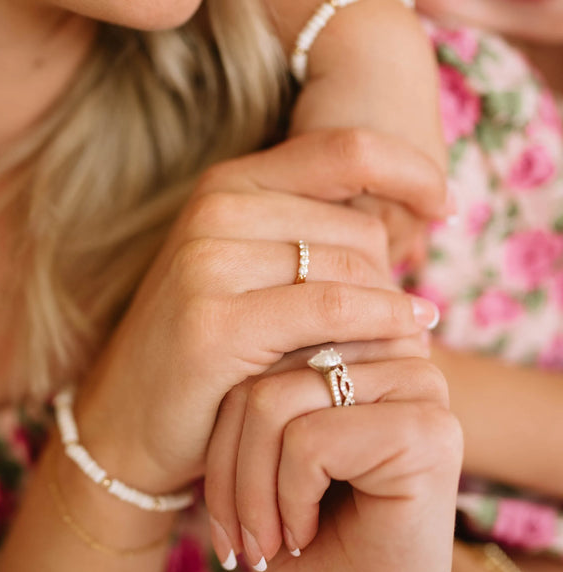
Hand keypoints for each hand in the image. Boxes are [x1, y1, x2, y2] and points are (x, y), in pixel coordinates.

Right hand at [73, 129, 446, 497]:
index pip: (346, 149)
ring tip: (392, 346)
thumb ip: (313, 233)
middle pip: (359, 226)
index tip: (444, 206)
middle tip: (396, 323)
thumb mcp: (251, 271)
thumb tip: (413, 213)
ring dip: (388, 312)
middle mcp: (214, 208)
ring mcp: (207, 260)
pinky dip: (380, 323)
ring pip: (352, 266)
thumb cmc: (211, 349)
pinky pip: (331, 307)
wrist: (128, 423)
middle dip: (389, 279)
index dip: (411, 170)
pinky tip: (405, 339)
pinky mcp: (213, 319)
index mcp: (227, 183)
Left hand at [206, 343, 462, 571]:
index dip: (223, 429)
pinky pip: (307, 440)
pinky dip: (288, 499)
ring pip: (274, 402)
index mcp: (366, 349)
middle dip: (228, 466)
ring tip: (270, 541)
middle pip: (262, 374)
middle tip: (238, 540)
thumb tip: (219, 333)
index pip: (262, 350)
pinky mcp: (425, 432)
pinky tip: (306, 535)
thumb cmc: (317, 548)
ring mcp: (419, 389)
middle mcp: (398, 358)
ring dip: (253, 491)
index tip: (223, 509)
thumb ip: (259, 394)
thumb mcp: (267, 458)